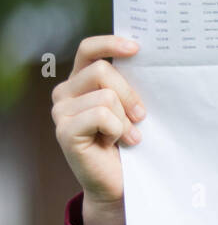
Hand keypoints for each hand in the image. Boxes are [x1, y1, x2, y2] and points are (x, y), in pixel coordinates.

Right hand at [51, 35, 147, 212]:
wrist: (122, 181)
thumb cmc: (130, 141)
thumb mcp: (132, 106)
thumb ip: (129, 84)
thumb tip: (147, 59)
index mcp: (82, 81)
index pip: (89, 50)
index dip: (110, 43)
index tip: (137, 48)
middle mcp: (66, 93)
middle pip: (103, 70)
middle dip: (130, 93)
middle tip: (140, 116)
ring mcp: (62, 112)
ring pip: (106, 95)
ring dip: (125, 117)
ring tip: (128, 135)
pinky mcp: (65, 131)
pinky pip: (102, 115)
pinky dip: (117, 129)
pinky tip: (117, 142)